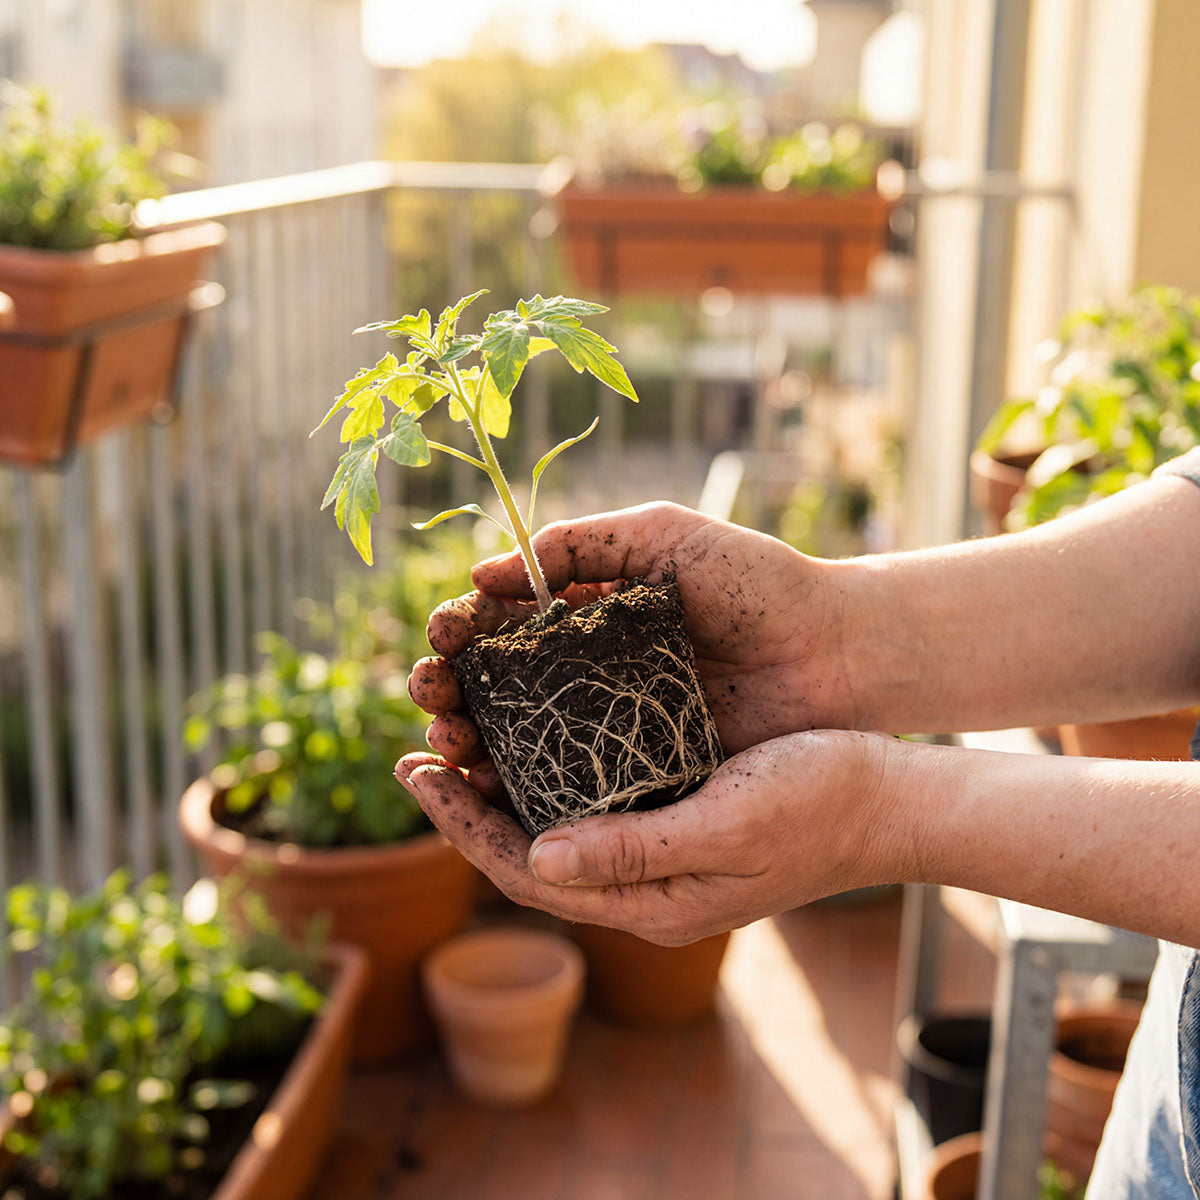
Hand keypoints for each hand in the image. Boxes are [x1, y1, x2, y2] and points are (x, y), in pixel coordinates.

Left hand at [396, 729, 900, 943]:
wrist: (888, 798)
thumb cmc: (819, 805)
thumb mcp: (728, 826)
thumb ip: (636, 851)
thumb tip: (539, 857)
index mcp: (651, 903)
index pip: (530, 875)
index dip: (465, 828)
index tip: (418, 774)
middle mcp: (645, 886)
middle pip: (531, 855)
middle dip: (468, 810)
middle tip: (416, 756)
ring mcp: (660, 855)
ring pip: (557, 828)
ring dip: (503, 790)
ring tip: (457, 741)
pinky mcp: (676, 818)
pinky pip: (594, 805)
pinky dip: (551, 775)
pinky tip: (533, 737)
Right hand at [406, 502, 854, 784]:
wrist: (837, 651)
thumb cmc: (757, 582)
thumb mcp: (665, 536)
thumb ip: (579, 543)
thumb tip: (480, 573)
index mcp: (590, 609)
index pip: (503, 621)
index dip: (462, 630)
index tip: (440, 638)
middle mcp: (591, 668)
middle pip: (497, 684)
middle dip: (451, 688)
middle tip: (430, 694)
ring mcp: (613, 721)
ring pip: (521, 736)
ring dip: (472, 738)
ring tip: (448, 739)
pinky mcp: (639, 768)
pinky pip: (570, 780)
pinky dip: (525, 784)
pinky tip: (490, 784)